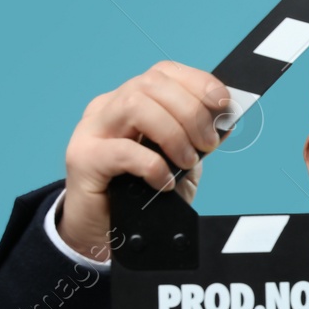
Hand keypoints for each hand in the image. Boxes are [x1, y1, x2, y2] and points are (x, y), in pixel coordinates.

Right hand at [59, 60, 232, 261]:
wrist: (103, 235)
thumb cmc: (140, 198)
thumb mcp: (178, 164)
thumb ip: (197, 140)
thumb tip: (224, 119)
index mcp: (130, 102)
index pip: (164, 73)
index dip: (198, 82)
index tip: (224, 104)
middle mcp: (108, 109)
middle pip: (151, 84)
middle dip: (191, 112)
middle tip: (207, 144)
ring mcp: (92, 131)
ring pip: (135, 105)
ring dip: (173, 133)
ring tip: (186, 162)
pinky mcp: (84, 159)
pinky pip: (122, 150)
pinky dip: (152, 165)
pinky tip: (163, 183)